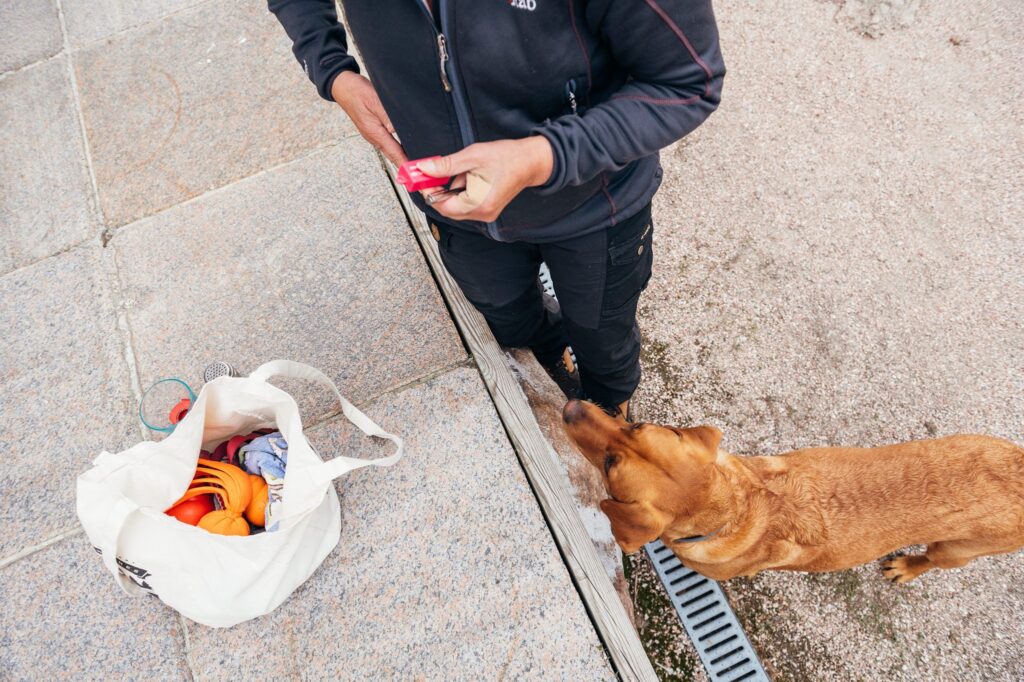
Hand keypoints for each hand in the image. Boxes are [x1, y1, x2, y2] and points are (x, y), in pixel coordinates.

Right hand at [331, 71, 406, 165]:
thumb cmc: (357, 91)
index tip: (414, 174)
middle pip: (393, 154)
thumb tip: (396, 130)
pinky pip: (387, 143)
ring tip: (414, 164)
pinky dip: (396, 148)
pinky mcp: (373, 130)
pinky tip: (403, 148)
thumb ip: (387, 116)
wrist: (342, 86)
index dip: (405, 164)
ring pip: (390, 150)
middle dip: (406, 164)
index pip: (394, 152)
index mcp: (374, 132)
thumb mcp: (375, 101)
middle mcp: (373, 136)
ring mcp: (373, 134)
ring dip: (401, 157)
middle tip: (419, 173)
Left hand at [418, 136, 553, 221]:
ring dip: (452, 189)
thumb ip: (446, 165)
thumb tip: (424, 169)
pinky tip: (471, 176)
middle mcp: (482, 214)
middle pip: (448, 208)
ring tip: (465, 170)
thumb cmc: (507, 157)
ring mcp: (486, 213)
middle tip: (435, 171)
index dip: (429, 191)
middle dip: (439, 190)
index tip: (421, 177)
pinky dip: (461, 190)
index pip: (443, 205)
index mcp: (479, 203)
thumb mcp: (472, 156)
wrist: (532, 162)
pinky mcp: (487, 209)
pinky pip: (465, 203)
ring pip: (456, 205)